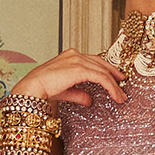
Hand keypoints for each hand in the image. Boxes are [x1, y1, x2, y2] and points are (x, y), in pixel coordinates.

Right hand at [11, 48, 125, 105]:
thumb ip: (79, 94)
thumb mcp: (66, 91)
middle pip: (101, 64)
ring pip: (103, 71)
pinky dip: (111, 87)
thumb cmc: (43, 88)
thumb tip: (89, 100)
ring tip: (121, 96)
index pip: (94, 61)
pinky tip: (115, 95)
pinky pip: (101, 77)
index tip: (116, 79)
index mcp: (70, 56)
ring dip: (114, 85)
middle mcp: (75, 55)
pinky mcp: (80, 69)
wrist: (33, 88)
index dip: (107, 70)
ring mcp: (77, 60)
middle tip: (122, 87)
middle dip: (114, 76)